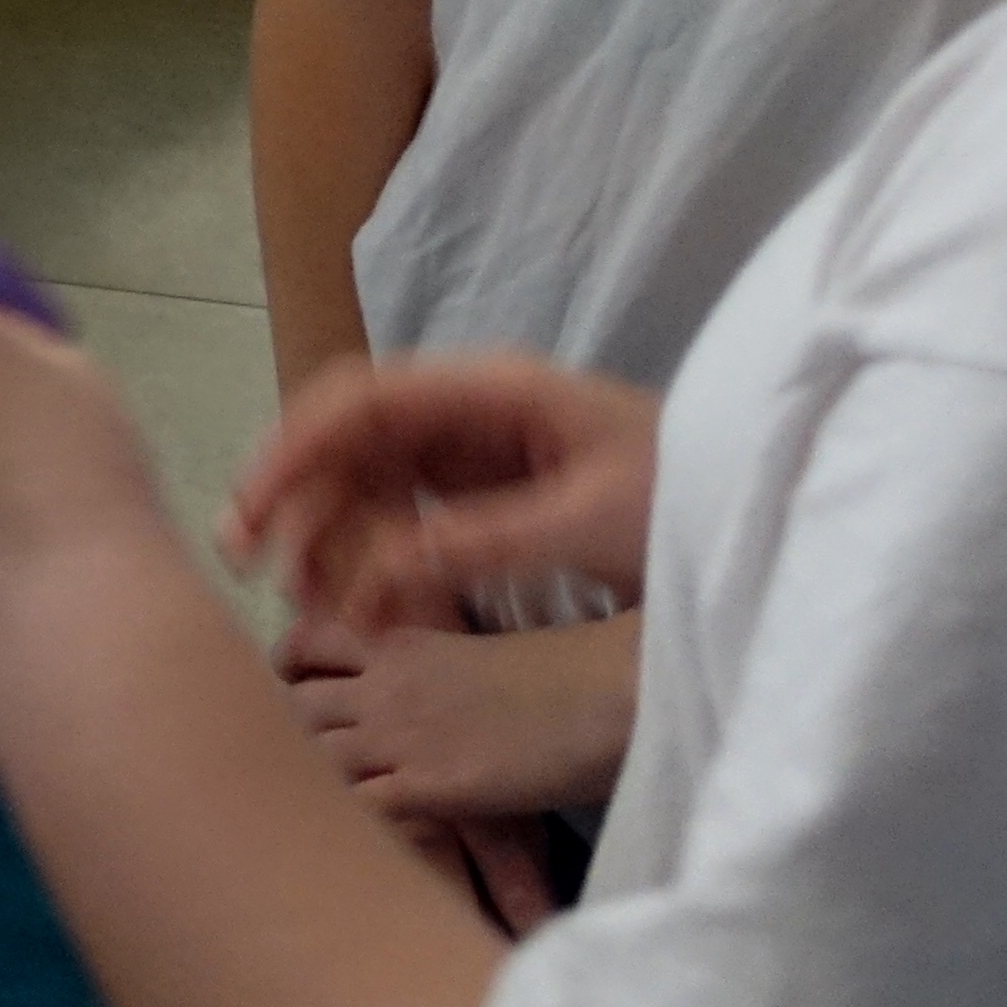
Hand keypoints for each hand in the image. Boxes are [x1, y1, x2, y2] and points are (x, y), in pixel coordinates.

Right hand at [222, 354, 661, 635]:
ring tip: (308, 605)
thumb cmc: (685, 500)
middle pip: (348, 440)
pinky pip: (402, 524)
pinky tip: (364, 614)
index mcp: (493, 391)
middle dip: (294, 498)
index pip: (363, 398)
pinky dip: (373, 566)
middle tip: (251, 568)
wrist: (754, 518)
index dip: (296, 447)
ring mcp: (473, 456)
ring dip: (327, 539)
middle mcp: (469, 413)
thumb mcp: (592, 522)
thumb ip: (484, 538)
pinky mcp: (482, 501)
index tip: (253, 509)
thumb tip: (378, 569)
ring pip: (365, 485)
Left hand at [277, 611, 639, 821]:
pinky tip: (357, 840)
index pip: (307, 644)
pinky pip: (355, 807)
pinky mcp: (426, 786)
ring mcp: (400, 735)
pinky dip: (348, 824)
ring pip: (311, 755)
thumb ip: (438, 667)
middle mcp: (386, 685)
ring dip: (312, 782)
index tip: (293, 691)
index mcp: (401, 641)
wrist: (611, 689)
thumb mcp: (483, 655)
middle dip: (287, 733)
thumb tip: (435, 694)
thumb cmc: (572, 671)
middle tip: (301, 762)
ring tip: (325, 809)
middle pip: (293, 704)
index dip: (289, 671)